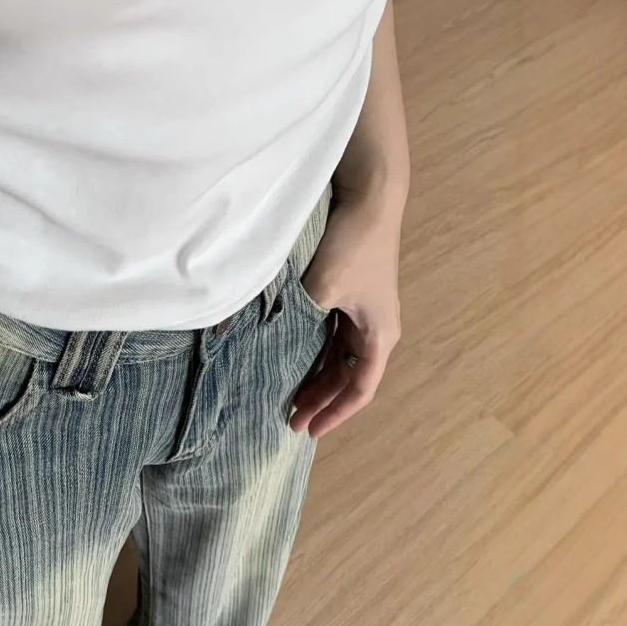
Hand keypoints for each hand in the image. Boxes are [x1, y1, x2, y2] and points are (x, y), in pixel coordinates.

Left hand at [290, 193, 402, 437]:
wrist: (370, 195)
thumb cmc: (352, 245)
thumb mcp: (319, 289)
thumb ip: (291, 319)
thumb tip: (247, 340)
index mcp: (379, 335)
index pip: (359, 390)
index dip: (334, 413)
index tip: (309, 430)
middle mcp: (375, 329)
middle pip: (347, 377)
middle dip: (320, 400)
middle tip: (289, 419)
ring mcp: (363, 313)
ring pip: (337, 358)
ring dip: (315, 378)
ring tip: (289, 398)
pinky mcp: (350, 297)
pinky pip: (330, 337)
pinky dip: (313, 353)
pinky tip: (291, 361)